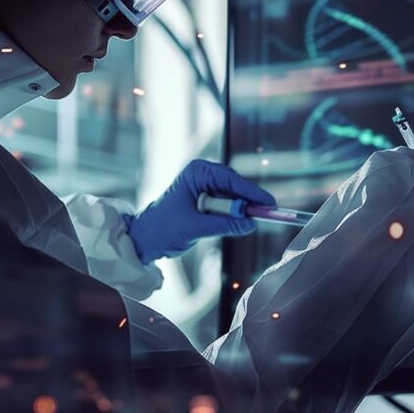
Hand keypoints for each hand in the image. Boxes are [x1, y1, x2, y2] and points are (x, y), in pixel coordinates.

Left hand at [124, 160, 275, 263]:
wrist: (144, 239)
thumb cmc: (163, 229)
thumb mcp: (195, 228)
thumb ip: (224, 224)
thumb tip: (250, 224)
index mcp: (196, 173)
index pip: (231, 180)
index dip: (252, 193)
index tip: (269, 204)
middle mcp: (203, 175)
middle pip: (236, 186)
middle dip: (249, 201)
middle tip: (267, 214)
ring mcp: (205, 186)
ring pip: (234, 196)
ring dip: (241, 209)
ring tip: (250, 221)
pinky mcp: (207, 199)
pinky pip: (228, 205)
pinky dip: (234, 214)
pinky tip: (240, 222)